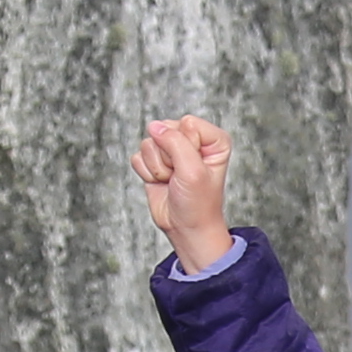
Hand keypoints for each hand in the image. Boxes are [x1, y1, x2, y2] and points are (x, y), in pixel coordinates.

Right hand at [134, 118, 236, 272]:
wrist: (186, 228)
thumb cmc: (198, 203)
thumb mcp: (192, 171)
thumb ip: (175, 142)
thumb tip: (155, 126)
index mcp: (213, 139)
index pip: (187, 123)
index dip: (185, 146)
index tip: (193, 167)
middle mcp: (193, 141)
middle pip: (165, 130)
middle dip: (167, 156)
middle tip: (180, 176)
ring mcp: (172, 150)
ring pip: (149, 143)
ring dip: (158, 167)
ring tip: (172, 180)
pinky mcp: (155, 160)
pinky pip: (138, 156)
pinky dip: (147, 172)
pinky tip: (161, 182)